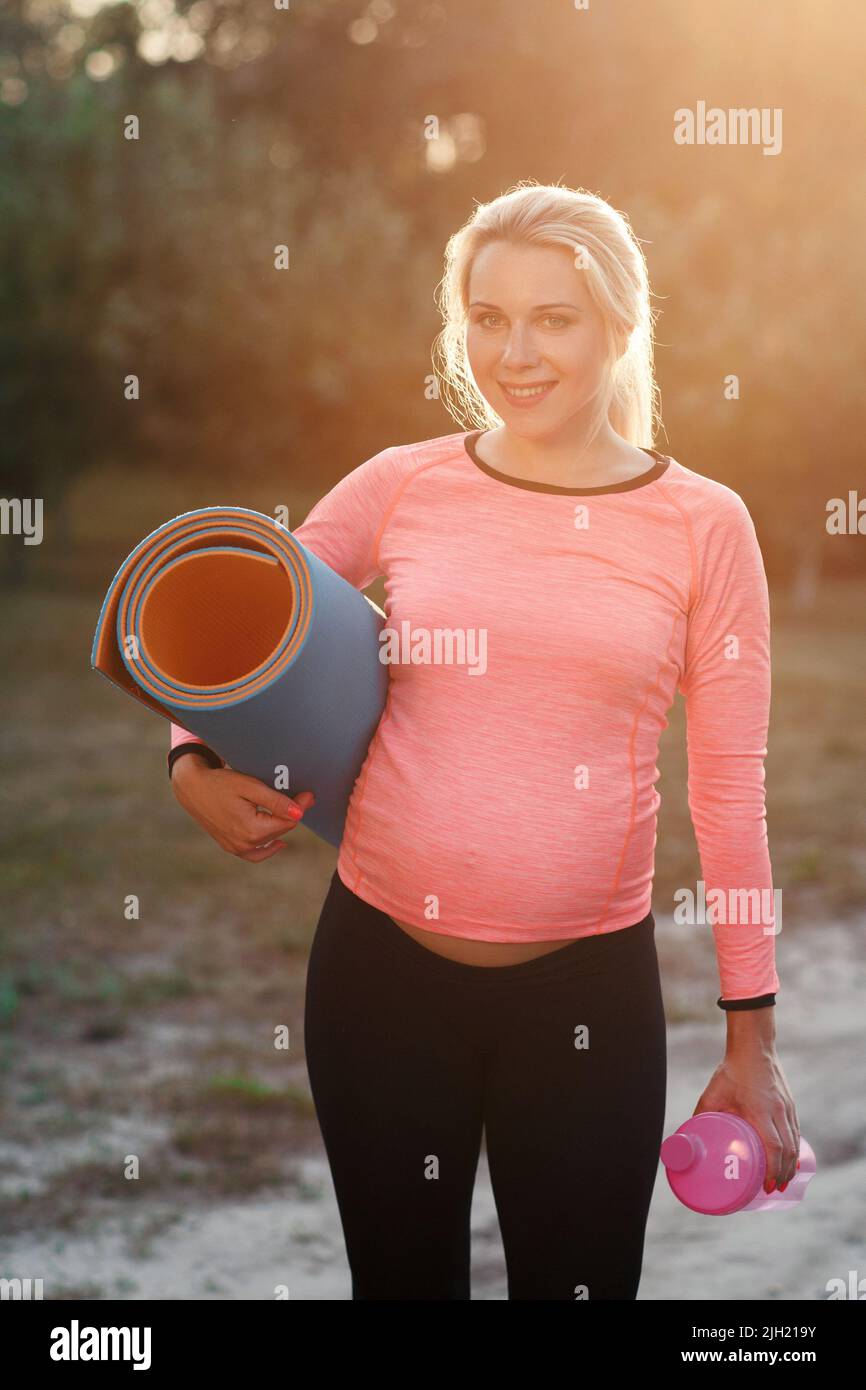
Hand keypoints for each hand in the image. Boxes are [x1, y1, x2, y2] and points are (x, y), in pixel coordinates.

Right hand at [171, 755, 315, 861]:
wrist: (192, 788)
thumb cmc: (220, 783)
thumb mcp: (250, 787)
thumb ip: (276, 801)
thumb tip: (299, 814)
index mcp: (251, 829)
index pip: (287, 822)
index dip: (300, 807)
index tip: (309, 794)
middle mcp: (244, 844)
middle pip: (280, 830)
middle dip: (291, 814)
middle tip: (301, 796)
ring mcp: (236, 848)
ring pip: (269, 841)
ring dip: (281, 827)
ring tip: (289, 811)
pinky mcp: (230, 847)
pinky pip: (255, 854)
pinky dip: (267, 849)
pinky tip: (278, 842)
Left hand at [693, 1049, 799, 1192]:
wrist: (754, 1047)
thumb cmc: (732, 1070)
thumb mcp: (712, 1094)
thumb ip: (702, 1115)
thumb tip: (688, 1136)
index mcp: (760, 1110)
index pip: (773, 1147)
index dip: (772, 1169)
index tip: (768, 1186)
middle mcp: (778, 1111)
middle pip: (787, 1150)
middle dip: (783, 1174)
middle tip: (774, 1190)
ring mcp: (787, 1107)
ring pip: (794, 1142)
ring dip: (791, 1164)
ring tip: (783, 1181)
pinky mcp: (790, 1104)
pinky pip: (796, 1131)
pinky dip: (795, 1149)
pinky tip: (791, 1159)